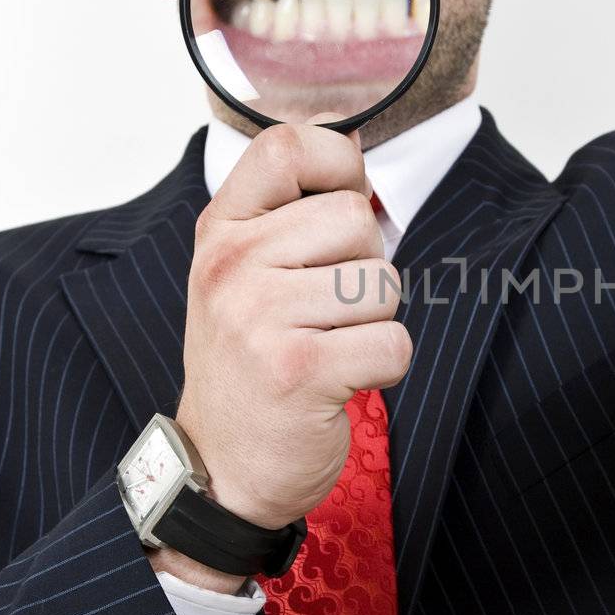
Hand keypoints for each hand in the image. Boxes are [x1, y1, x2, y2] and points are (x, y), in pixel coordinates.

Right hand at [174, 119, 410, 529]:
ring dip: (375, 321)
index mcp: (220, 231)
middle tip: (326, 311)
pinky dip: (384, 367)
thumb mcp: (246, 274)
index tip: (338, 204)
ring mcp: (260, 317)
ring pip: (382, 281)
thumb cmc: (252, 364)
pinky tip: (341, 381)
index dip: (336, 164)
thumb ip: (289, 213)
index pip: (286, 146)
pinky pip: (393, 342)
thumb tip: (354, 146)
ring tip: (329, 346)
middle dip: (364, 265)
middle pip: (355, 218)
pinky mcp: (300, 370)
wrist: (221, 469)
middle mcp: (231, 265)